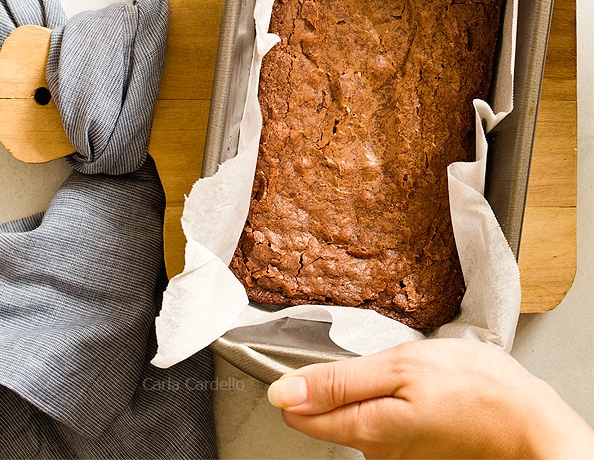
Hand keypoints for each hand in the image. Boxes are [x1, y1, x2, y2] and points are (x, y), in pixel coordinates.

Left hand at [267, 338, 593, 458]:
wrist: (526, 419)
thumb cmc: (470, 386)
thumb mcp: (398, 368)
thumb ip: (337, 383)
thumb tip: (282, 392)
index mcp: (364, 430)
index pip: (299, 415)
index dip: (294, 383)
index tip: (307, 359)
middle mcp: (373, 452)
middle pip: (326, 414)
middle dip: (336, 382)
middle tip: (373, 359)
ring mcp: (395, 454)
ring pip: (357, 413)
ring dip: (367, 387)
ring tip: (401, 370)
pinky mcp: (413, 449)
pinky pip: (384, 419)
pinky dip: (391, 397)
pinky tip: (416, 386)